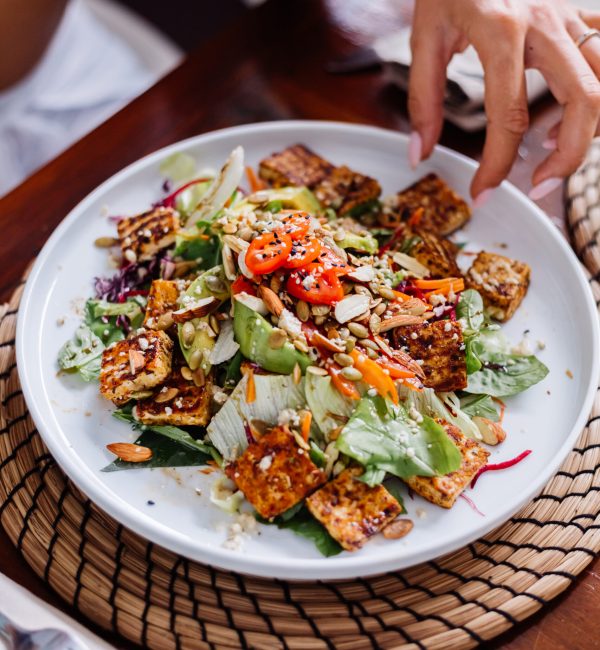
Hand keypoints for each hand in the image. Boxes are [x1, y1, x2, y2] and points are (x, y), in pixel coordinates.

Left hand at [408, 0, 599, 202]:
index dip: (496, 165)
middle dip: (566, 159)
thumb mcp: (423, 35)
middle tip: (535, 187)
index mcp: (501, 31)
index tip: (482, 193)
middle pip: (585, 102)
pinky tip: (565, 111)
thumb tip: (420, 152)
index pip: (508, 116)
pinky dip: (598, 94)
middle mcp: (546, 23)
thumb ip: (422, 99)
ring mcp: (570, 15)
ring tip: (546, 150)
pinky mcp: (580, 11)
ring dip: (588, 128)